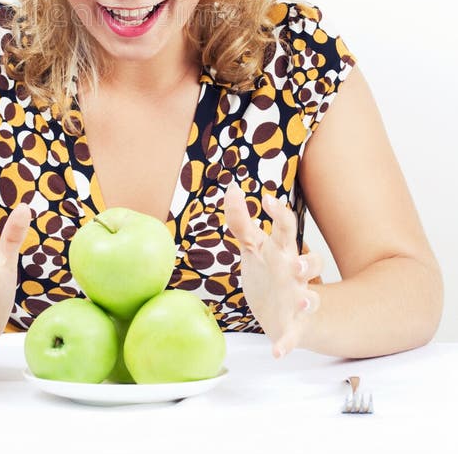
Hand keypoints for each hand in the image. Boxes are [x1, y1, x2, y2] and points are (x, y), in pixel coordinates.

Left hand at [224, 182, 321, 357]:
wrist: (284, 312)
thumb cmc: (269, 272)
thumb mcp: (254, 246)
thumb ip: (241, 220)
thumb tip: (232, 188)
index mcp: (283, 251)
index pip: (286, 229)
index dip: (279, 214)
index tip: (267, 199)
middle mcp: (295, 274)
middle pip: (309, 263)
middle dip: (307, 262)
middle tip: (295, 261)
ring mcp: (297, 300)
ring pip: (310, 298)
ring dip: (308, 299)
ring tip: (303, 300)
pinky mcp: (294, 326)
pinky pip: (293, 336)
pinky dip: (286, 344)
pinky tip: (278, 352)